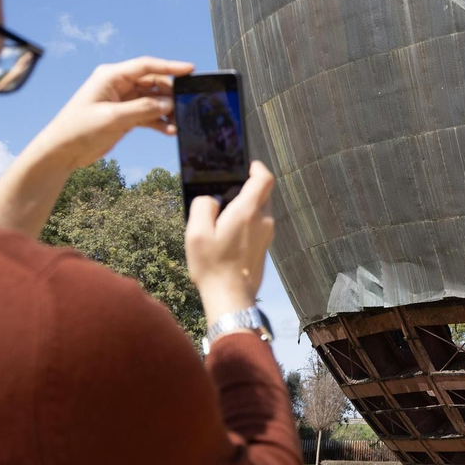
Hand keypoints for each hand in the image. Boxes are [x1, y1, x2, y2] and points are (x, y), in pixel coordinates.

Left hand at [0, 56, 193, 237]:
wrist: (62, 151)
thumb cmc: (79, 129)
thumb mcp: (113, 118)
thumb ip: (143, 109)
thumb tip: (168, 104)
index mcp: (111, 76)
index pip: (146, 66)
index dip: (169, 66)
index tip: (190, 70)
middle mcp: (118, 85)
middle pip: (153, 83)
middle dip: (170, 93)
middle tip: (187, 103)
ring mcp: (122, 101)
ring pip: (152, 100)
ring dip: (166, 110)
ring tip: (180, 122)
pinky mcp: (124, 116)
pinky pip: (148, 115)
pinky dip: (159, 122)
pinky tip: (169, 131)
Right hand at [186, 161, 276, 322]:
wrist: (231, 298)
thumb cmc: (213, 265)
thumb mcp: (196, 233)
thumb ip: (203, 207)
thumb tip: (210, 200)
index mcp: (248, 211)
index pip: (264, 178)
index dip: (256, 167)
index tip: (244, 166)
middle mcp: (263, 220)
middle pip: (263, 192)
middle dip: (246, 187)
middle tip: (225, 192)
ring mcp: (267, 234)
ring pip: (261, 209)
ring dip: (246, 206)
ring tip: (223, 216)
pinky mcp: (265, 246)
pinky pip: (259, 224)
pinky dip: (247, 221)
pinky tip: (228, 233)